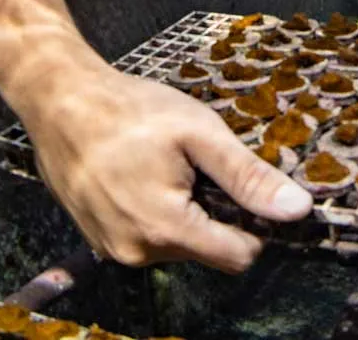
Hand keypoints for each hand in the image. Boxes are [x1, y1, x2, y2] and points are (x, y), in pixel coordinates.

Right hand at [23, 64, 311, 272]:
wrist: (60, 101)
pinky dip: (156, 212)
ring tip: (166, 165)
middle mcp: (138, 251)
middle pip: (208, 249)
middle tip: (197, 164)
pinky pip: (147, 237)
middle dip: (214, 211)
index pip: (239, 256)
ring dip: (184, 211)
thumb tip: (297, 209)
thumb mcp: (199, 133)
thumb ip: (248, 177)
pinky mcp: (99, 239)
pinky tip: (143, 174)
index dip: (254, 224)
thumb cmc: (128, 110)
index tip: (244, 186)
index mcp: (167, 229)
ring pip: (178, 244)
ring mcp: (113, 248)